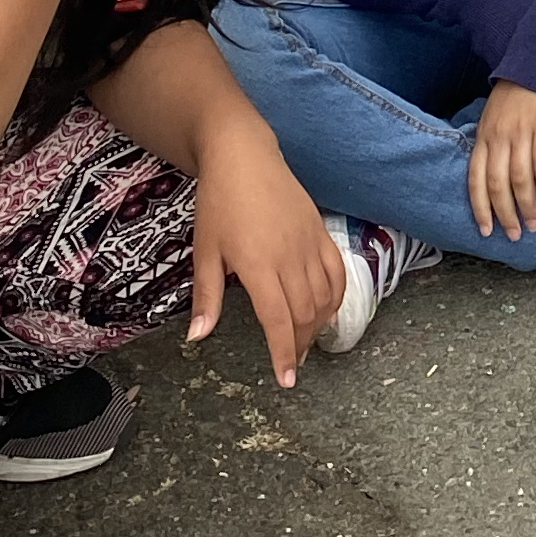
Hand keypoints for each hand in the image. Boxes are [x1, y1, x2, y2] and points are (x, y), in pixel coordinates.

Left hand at [186, 136, 341, 388]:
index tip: (286, 380)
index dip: (284, 353)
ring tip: (305, 342)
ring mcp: (310, 243)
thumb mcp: (204, 251)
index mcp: (258, 265)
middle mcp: (290, 258)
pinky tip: (326, 310)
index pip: (279, 320)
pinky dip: (336, 296)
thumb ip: (207, 296)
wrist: (244, 156)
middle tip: (291, 364)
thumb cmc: (218, 204)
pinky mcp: (321, 231)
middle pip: (305, 314)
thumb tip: (197, 337)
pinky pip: (337, 271)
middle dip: (300, 346)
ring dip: (318, 325)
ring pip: (325, 296)